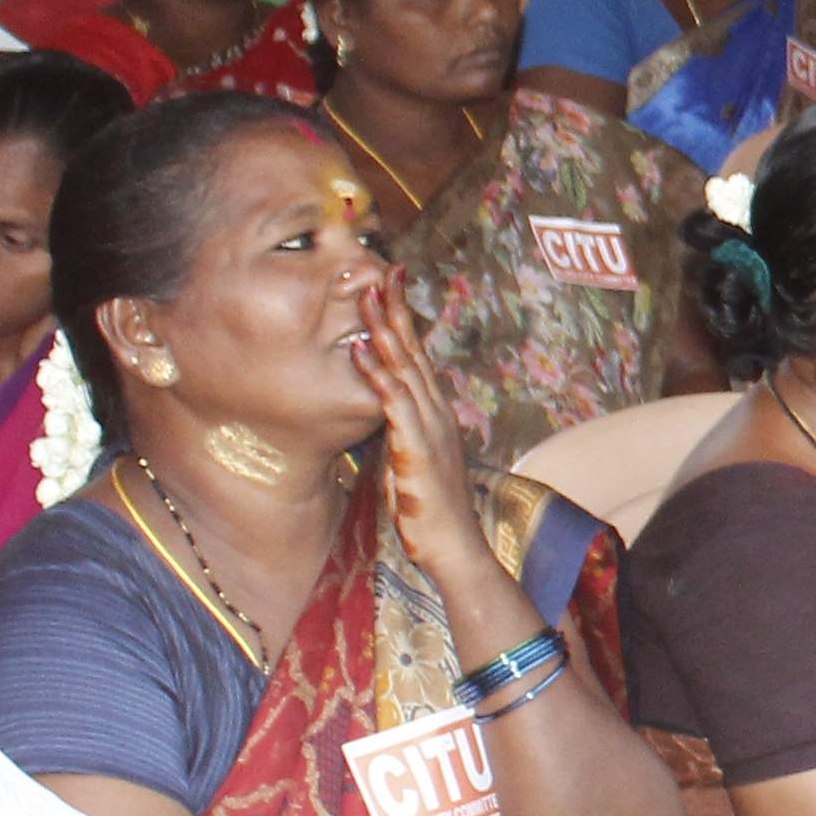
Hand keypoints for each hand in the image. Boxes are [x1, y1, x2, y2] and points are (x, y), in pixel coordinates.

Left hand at [353, 275, 492, 586]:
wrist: (454, 546)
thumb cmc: (430, 510)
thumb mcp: (410, 461)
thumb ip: (399, 432)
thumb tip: (380, 415)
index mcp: (435, 413)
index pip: (418, 356)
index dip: (404, 320)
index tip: (391, 287)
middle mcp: (437, 411)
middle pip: (414, 350)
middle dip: (396, 308)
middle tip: (383, 269)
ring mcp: (429, 427)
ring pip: (405, 367)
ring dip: (385, 329)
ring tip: (366, 294)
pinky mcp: (415, 447)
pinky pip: (393, 403)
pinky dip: (377, 374)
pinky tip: (361, 352)